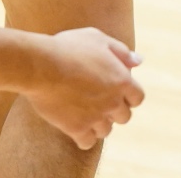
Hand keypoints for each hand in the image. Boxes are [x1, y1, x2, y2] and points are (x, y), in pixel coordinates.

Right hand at [26, 28, 144, 149]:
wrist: (41, 65)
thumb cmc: (68, 47)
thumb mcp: (97, 38)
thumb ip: (120, 51)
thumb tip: (139, 61)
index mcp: (122, 80)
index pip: (137, 97)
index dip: (128, 95)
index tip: (115, 91)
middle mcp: (112, 101)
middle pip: (124, 117)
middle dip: (114, 110)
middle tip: (98, 100)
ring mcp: (95, 117)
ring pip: (106, 131)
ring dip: (99, 123)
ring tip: (85, 112)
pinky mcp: (76, 129)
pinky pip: (87, 142)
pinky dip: (84, 137)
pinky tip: (76, 126)